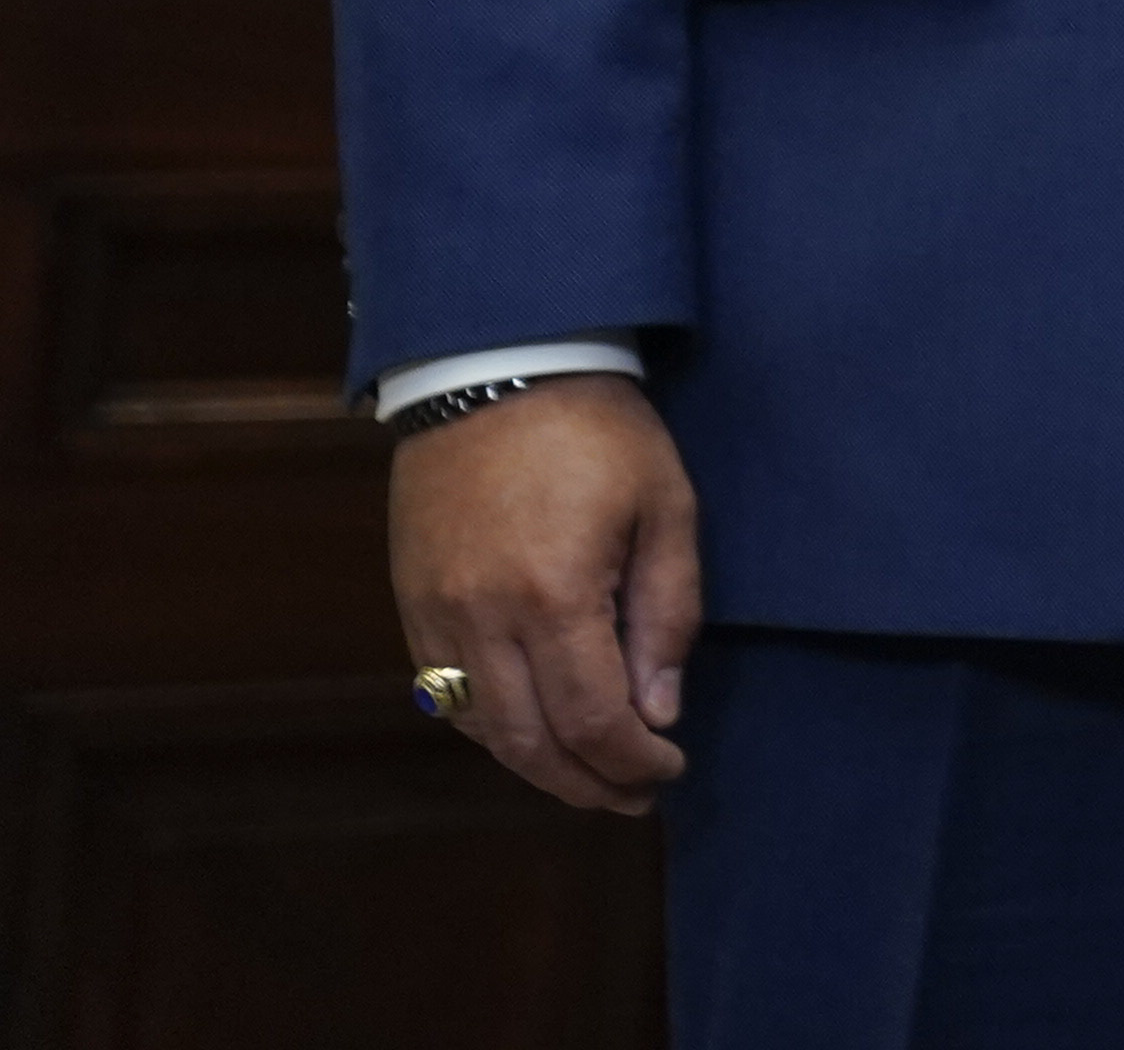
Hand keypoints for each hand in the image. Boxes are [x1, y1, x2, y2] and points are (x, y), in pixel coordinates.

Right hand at [391, 379, 698, 814]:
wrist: (497, 368)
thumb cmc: (599, 431)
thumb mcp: (665, 508)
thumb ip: (665, 615)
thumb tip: (659, 710)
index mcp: (554, 596)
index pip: (594, 720)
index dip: (634, 760)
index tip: (670, 767)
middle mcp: (482, 620)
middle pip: (530, 744)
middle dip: (587, 783)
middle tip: (633, 795)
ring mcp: (436, 615)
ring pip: (481, 729)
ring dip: (537, 767)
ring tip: (589, 778)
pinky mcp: (412, 603)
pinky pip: (446, 694)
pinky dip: (491, 728)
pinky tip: (533, 732)